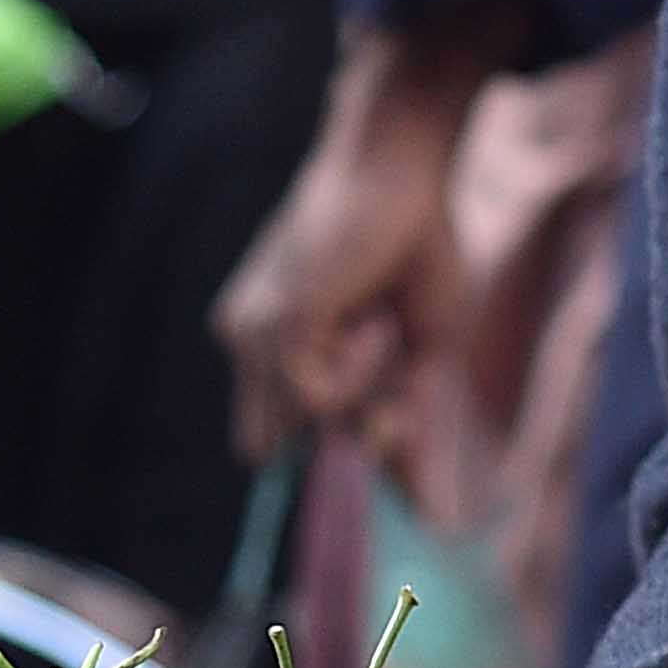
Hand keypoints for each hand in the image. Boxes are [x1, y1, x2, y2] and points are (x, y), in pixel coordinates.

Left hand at [214, 9, 507, 464]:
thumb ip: (407, 418)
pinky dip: (359, 371)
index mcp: (268, 346)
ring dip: (361, 391)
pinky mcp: (271, 325)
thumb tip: (417, 500)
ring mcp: (250, 335)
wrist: (402, 167)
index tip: (390, 498)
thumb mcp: (421, 350)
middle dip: (338, 434)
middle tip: (388, 374)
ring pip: (297, 428)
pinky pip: (314, 397)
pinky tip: (373, 318)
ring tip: (381, 323)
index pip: (272, 437)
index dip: (320, 464)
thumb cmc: (414, 246)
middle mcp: (246, 344)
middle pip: (272, 447)